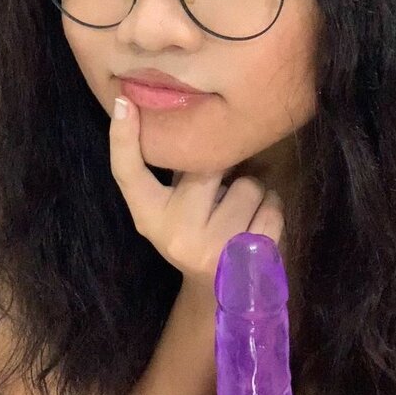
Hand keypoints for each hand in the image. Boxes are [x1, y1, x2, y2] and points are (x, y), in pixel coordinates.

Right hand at [110, 96, 283, 287]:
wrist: (220, 293)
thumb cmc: (196, 233)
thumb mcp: (172, 207)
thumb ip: (175, 172)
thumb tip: (161, 113)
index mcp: (149, 217)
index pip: (127, 172)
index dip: (122, 137)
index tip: (123, 101)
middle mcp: (175, 233)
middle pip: (209, 167)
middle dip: (224, 170)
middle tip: (220, 193)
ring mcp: (213, 248)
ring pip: (249, 186)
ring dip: (252, 193)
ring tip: (240, 212)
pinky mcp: (249, 258)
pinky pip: (273, 208)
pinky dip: (271, 209)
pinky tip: (256, 225)